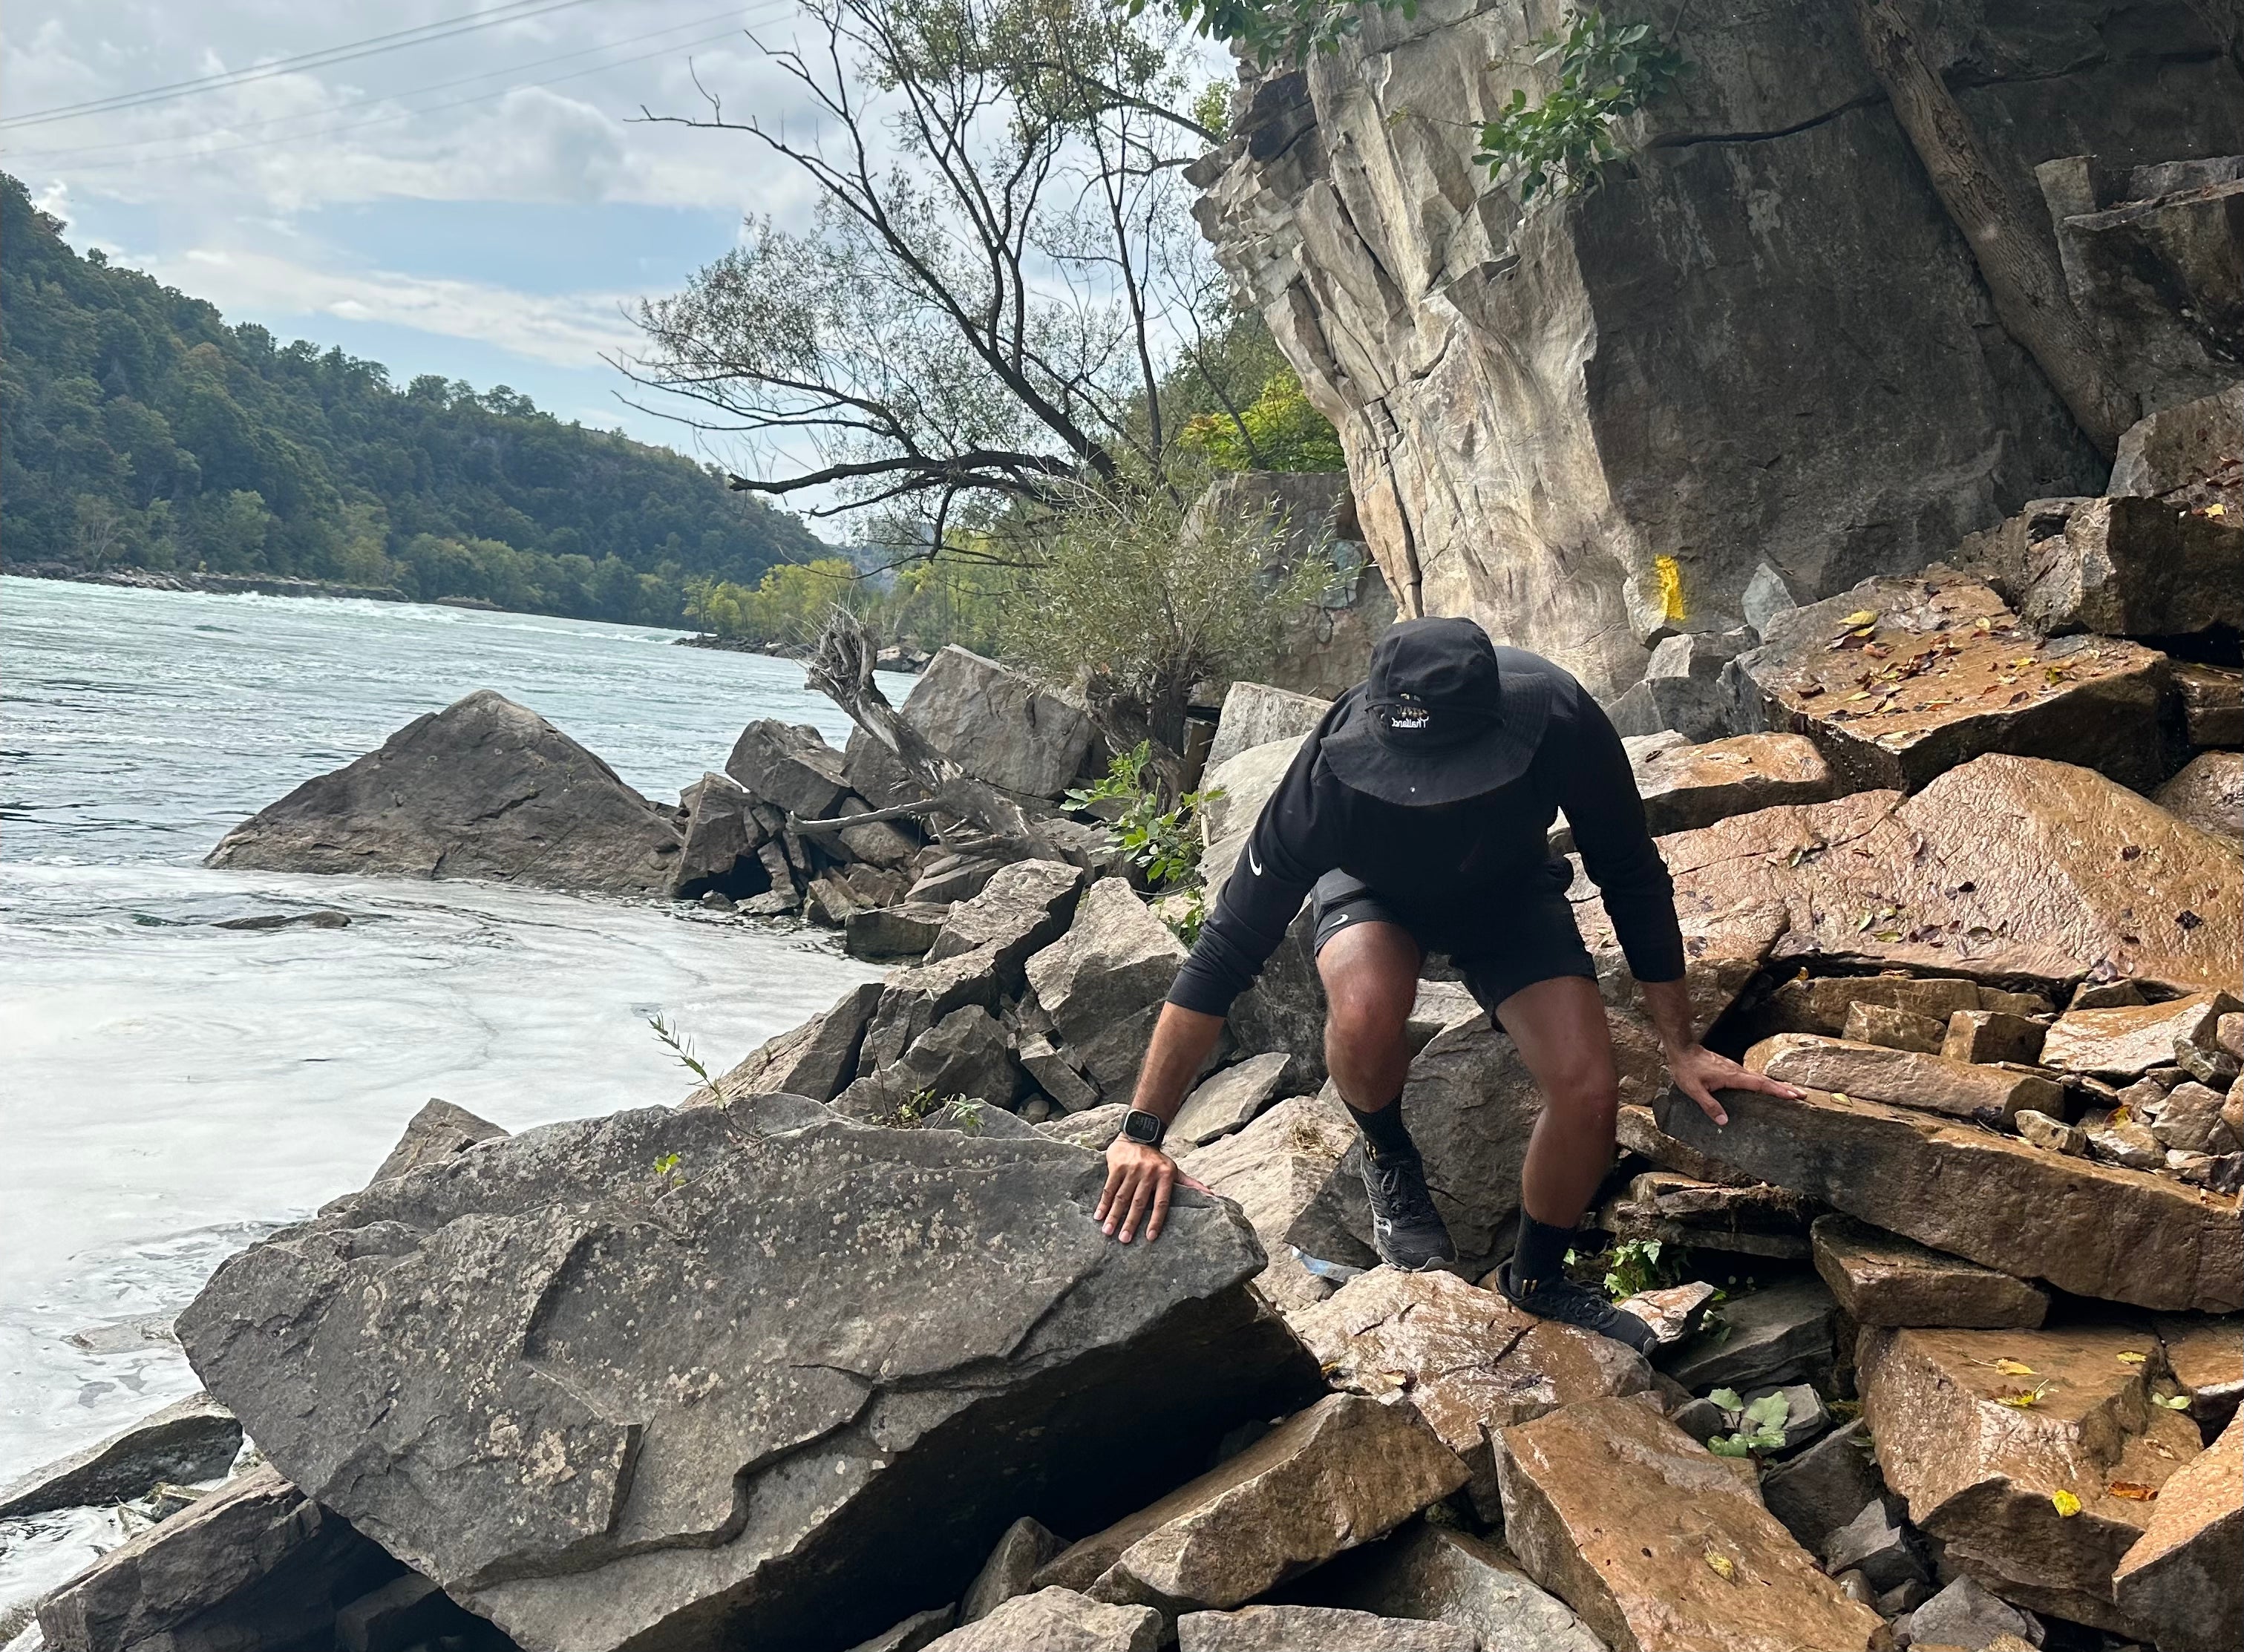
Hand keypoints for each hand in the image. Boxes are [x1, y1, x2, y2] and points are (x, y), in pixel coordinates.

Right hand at [1097, 1139, 1205, 1243]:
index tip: (1149, 1237)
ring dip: (1114, 1216)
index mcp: (1165, 1176)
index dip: (1156, 1221)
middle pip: (1139, 1202)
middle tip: (1124, 1240)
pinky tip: (1098, 1216)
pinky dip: (1103, 1203)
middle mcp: (1149, 1173)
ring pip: (1122, 1197)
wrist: (1138, 1135)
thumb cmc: (1157, 1160)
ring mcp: (1132, 1169)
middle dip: (1130, 1222)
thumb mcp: (1174, 1169)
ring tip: (1108, 1232)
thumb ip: (1190, 1184)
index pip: (1161, 1202)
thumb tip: (1211, 1195)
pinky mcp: (1117, 1166)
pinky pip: (1110, 1188)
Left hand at [1665, 1042, 1802, 1126]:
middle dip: (1784, 1088)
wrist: (1682, 1050)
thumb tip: (1725, 1121)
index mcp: (1732, 1076)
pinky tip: (1765, 1087)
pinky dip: (1763, 1082)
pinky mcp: (1731, 1068)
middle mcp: (1737, 1071)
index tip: (1793, 1095)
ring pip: (1760, 1077)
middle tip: (1802, 1095)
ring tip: (1790, 1092)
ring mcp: (1735, 1068)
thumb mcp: (1694, 1090)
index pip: (1759, 1084)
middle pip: (1765, 1080)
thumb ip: (1710, 1106)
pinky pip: (1752, 1076)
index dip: (1777, 1090)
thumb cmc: (1687, 1069)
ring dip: (1776, 1085)